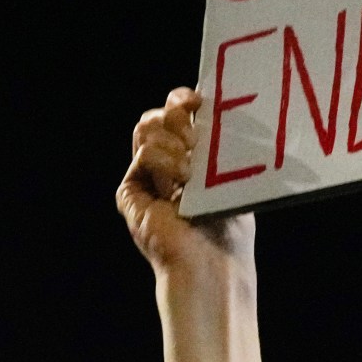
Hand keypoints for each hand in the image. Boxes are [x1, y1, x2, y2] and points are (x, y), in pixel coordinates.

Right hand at [117, 88, 255, 275]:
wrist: (211, 263)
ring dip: (173, 141)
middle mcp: (166, 165)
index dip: (184, 99)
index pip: (179, 113)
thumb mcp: (230, 177)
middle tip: (196, 137)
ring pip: (146, 128)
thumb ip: (218, 144)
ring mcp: (147, 178)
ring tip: (192, 169)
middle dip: (177, 114)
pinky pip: (143, 154)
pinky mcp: (131, 191)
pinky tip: (181, 182)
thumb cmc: (230, 229)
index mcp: (192, 159)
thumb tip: (216, 107)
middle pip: (158, 115)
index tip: (200, 99)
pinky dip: (164, 161)